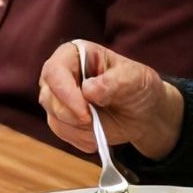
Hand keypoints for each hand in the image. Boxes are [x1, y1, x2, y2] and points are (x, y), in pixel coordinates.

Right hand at [37, 41, 183, 159]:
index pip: (54, 71)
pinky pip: (62, 132)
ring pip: (54, 118)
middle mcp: (61, 74)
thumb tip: (88, 89)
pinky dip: (82, 138)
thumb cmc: (138, 87)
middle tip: (93, 122)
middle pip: (48, 97)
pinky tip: (99, 134)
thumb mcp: (134, 79)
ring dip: (79, 129)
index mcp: (75, 54)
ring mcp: (59, 98)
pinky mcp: (62, 118)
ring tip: (102, 125)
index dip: (65, 93)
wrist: (143, 113)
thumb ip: (114, 82)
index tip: (85, 113)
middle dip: (71, 115)